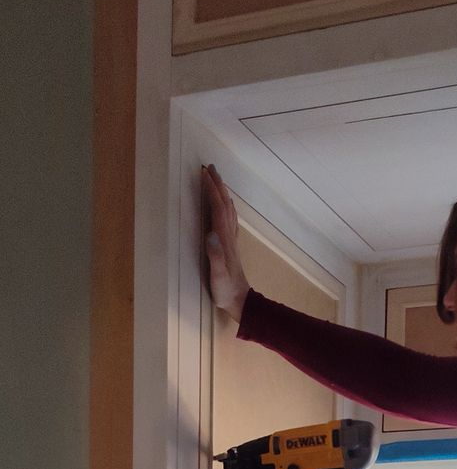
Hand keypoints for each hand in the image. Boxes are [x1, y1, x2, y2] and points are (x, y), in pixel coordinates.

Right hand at [203, 163, 250, 321]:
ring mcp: (231, 240)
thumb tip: (209, 234)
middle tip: (210, 167)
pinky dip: (226, 207)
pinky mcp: (230, 246)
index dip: (211, 190)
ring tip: (216, 180)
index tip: (203, 173)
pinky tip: (225, 206)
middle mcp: (229, 236)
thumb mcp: (217, 275)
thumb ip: (214, 255)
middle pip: (224, 204)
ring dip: (222, 193)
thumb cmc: (226, 290)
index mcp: (223, 239)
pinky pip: (229, 220)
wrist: (240, 301)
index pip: (217, 208)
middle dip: (218, 185)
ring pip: (228, 210)